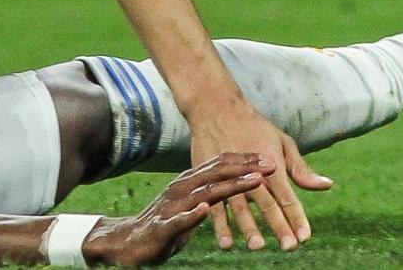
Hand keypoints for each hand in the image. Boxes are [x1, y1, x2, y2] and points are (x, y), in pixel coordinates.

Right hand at [84, 153, 274, 265]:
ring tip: (253, 182)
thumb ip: (214, 193)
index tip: (272, 160)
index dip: (247, 161)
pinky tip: (206, 210)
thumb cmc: (167, 223)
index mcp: (191, 181)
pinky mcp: (162, 227)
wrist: (129, 243)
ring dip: (230, 186)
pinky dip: (193, 214)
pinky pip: (179, 220)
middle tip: (270, 165)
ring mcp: (172, 206)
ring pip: (205, 192)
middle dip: (246, 168)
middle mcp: (183, 188)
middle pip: (217, 172)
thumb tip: (239, 184)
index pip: (222, 165)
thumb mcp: (194, 204)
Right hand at [189, 106, 331, 251]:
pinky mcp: (212, 179)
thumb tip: (327, 185)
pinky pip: (217, 206)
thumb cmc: (255, 127)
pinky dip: (221, 225)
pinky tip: (226, 242)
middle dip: (279, 226)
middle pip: (268, 204)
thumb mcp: (283, 143)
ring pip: (241, 207)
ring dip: (249, 228)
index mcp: (272, 166)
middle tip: (289, 247)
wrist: (218, 109)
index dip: (297, 218)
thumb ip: (301, 169)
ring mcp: (231, 177)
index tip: (305, 238)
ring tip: (258, 246)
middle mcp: (253, 173)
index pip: (288, 197)